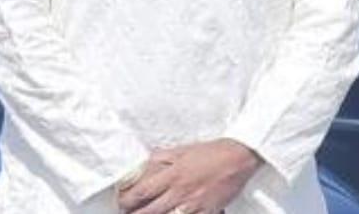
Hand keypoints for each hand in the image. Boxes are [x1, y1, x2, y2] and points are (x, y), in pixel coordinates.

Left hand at [117, 139, 261, 213]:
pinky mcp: (206, 213)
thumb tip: (146, 163)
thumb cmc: (211, 152)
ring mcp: (193, 205)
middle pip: (150, 211)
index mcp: (173, 174)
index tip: (121, 202)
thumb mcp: (183, 149)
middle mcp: (180, 191)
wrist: (237, 158)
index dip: (128, 199)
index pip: (143, 191)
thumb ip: (163, 157)